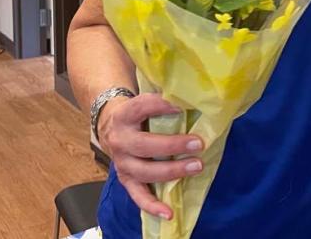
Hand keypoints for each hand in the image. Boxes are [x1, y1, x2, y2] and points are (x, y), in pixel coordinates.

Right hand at [99, 93, 204, 219]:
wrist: (111, 126)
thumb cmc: (139, 113)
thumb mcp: (146, 101)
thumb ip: (164, 100)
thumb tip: (195, 97)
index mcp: (125, 114)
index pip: (142, 107)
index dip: (162, 106)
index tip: (183, 106)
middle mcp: (120, 139)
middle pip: (144, 145)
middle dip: (173, 146)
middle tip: (199, 144)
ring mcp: (122, 162)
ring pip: (144, 171)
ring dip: (172, 171)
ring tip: (197, 166)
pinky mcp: (126, 179)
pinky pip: (138, 196)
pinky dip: (153, 206)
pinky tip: (169, 213)